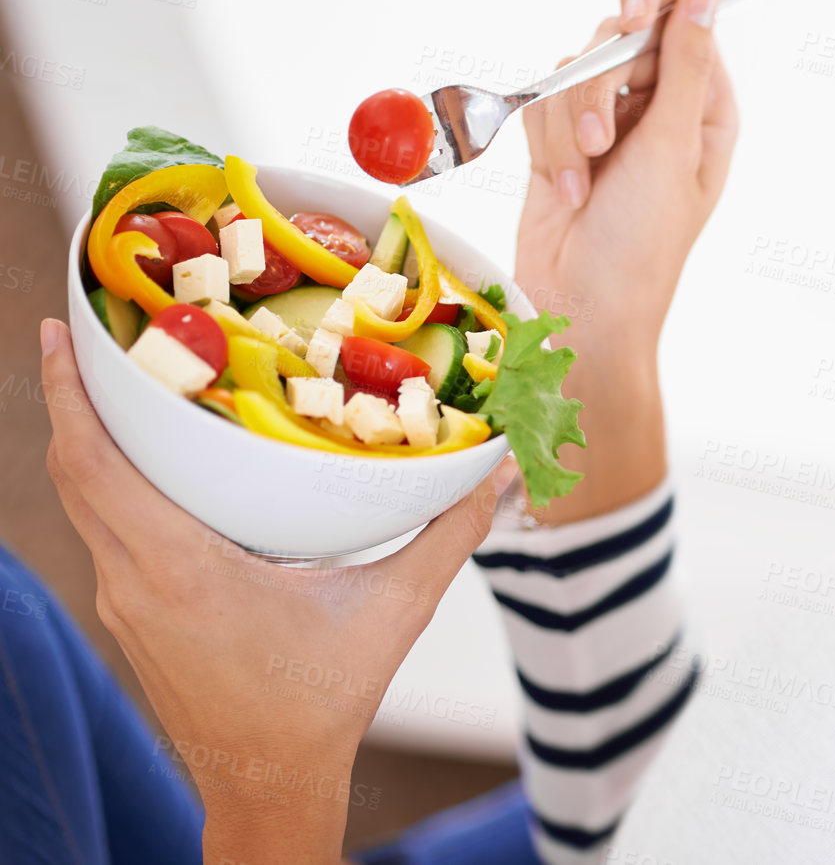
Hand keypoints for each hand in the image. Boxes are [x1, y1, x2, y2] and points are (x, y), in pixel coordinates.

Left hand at [39, 317, 511, 860]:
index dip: (68, 396)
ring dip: (84, 437)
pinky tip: (144, 458)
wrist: (269, 783)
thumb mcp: (393, 611)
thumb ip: (447, 536)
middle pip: (73, 471)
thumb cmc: (322, 702)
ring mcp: (125, 601)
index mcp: (179, 570)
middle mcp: (134, 580)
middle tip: (80, 327)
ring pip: (82, 501)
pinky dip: (107, 479)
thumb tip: (498, 474)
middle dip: (66, 396)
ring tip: (108, 378)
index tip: (59, 335)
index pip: (95, 467)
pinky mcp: (133, 613)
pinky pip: (103, 528)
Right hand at [515, 0, 739, 521]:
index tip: (630, 14)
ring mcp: (608, 123)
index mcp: (703, 105)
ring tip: (584, 184)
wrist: (582, 306)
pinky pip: (541, 104)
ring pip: (571, 70)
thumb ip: (683, 64)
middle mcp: (659, 106)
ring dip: (570, 128)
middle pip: (617, 36)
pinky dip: (547, 147)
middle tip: (605, 141)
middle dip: (599, 88)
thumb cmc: (642, 244)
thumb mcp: (673, 148)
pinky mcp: (561, 140)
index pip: (683, 13)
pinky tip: (567, 192)